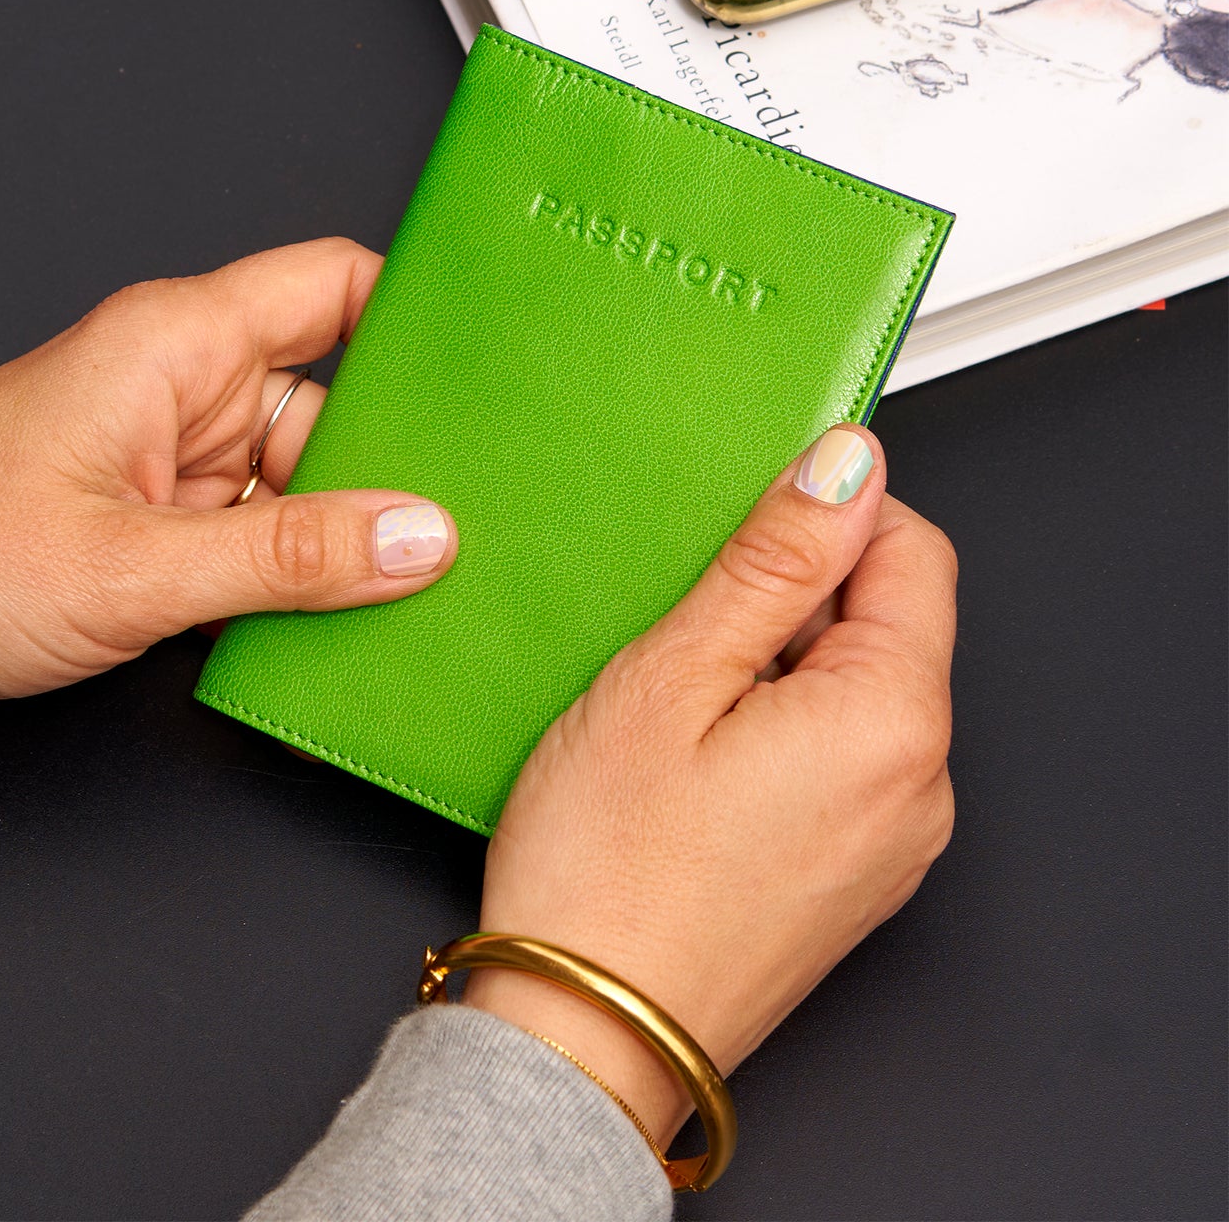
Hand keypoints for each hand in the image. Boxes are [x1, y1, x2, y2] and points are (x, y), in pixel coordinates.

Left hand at [0, 239, 456, 718]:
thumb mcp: (132, 569)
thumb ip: (286, 555)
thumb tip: (416, 535)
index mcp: (176, 345)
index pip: (334, 285)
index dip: (420, 310)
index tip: (498, 354)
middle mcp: (180, 389)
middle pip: (338, 396)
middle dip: (400, 457)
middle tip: (481, 511)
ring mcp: (169, 458)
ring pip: (304, 475)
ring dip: (347, 530)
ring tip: (419, 582)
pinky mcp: (153, 520)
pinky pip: (259, 530)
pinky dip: (295, 569)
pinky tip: (340, 611)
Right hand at [466, 425, 954, 1148]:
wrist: (582, 1036)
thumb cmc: (606, 871)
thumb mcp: (675, 677)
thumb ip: (774, 563)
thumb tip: (845, 467)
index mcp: (892, 721)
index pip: (914, 550)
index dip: (830, 514)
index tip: (752, 519)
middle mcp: (920, 786)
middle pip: (887, 623)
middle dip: (794, 597)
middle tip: (686, 627)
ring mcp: (892, 842)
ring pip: (856, 691)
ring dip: (777, 665)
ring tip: (677, 705)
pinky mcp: (855, 877)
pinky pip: (840, 760)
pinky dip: (777, 730)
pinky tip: (693, 760)